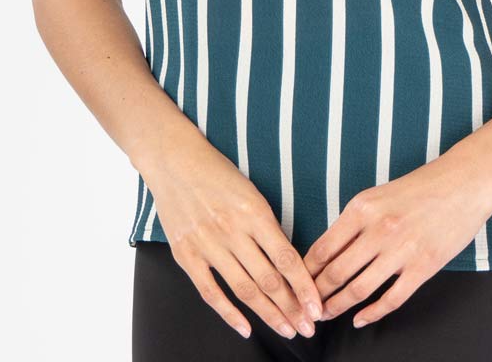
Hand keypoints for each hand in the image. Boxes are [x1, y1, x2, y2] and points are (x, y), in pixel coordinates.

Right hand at [141, 125, 323, 340]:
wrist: (174, 160)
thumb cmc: (217, 172)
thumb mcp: (251, 191)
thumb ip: (267, 225)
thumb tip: (288, 261)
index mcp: (254, 211)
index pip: (286, 257)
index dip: (304, 287)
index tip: (317, 306)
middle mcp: (232, 230)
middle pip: (268, 279)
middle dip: (292, 308)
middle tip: (308, 327)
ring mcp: (208, 244)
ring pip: (244, 289)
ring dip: (268, 314)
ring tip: (286, 330)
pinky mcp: (186, 254)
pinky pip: (210, 292)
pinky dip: (229, 313)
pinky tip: (246, 327)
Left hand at [301, 152, 491, 327]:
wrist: (463, 183)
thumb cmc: (421, 187)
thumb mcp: (378, 194)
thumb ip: (355, 221)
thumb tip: (329, 251)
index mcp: (363, 207)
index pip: (324, 247)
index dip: (306, 271)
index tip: (297, 283)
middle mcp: (379, 228)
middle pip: (336, 272)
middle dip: (317, 294)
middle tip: (307, 306)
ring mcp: (401, 250)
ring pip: (359, 288)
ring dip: (338, 306)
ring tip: (327, 315)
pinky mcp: (423, 266)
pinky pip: (391, 299)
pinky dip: (372, 313)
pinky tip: (361, 319)